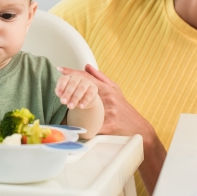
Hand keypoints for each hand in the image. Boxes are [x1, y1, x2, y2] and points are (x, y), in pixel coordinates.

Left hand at [55, 67, 98, 108]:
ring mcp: (87, 81)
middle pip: (72, 84)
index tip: (58, 94)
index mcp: (69, 76)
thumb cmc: (72, 95)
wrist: (84, 100)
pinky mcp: (94, 88)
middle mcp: (78, 77)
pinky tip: (81, 106)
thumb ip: (61, 92)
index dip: (60, 86)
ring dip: (75, 98)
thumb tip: (59, 94)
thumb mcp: (65, 93)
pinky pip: (89, 94)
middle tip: (63, 102)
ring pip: (81, 89)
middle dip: (67, 94)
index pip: (64, 79)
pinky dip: (85, 100)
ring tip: (70, 106)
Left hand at [60, 64, 166, 194]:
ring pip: (88, 106)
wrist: (139, 129)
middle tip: (58, 89)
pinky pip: (93, 125)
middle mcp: (108, 98)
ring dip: (74, 104)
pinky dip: (83, 124)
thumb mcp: (115, 90)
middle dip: (70, 88)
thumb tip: (87, 67)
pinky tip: (73, 125)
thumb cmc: (124, 109)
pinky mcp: (109, 125)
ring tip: (63, 103)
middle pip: (85, 89)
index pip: (88, 78)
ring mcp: (109, 111)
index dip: (73, 72)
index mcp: (108, 89)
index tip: (60, 69)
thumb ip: (100, 78)